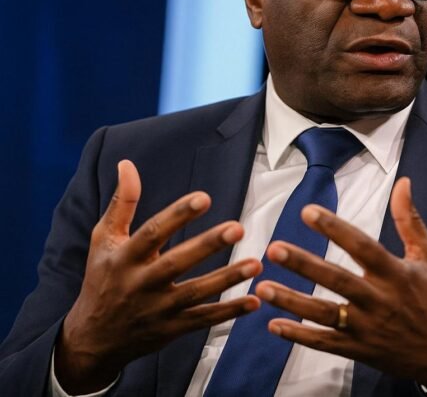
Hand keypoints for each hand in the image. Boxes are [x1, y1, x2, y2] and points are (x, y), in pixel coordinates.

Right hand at [55, 160, 262, 393]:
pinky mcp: (171, 329)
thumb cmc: (102, 279)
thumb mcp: (103, 241)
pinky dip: (229, 312)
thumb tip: (127, 164)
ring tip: (256, 264)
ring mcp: (157, 309)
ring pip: (195, 293)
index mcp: (124, 258)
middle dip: (208, 245)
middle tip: (239, 227)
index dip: (177, 215)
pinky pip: (203, 320)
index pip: (152, 232)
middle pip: (176, 262)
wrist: (93, 339)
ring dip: (227, 279)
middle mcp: (140, 284)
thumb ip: (122, 203)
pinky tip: (255, 301)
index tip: (204, 197)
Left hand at [255, 176, 426, 392]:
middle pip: (337, 280)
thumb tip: (403, 183)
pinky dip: (298, 335)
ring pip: (324, 313)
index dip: (336, 229)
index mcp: (395, 274)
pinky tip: (273, 325)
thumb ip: (410, 219)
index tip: (308, 212)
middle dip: (304, 264)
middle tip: (274, 248)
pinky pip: (323, 343)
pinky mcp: (357, 349)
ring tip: (263, 288)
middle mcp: (378, 300)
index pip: (362, 246)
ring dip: (292, 301)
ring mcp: (366, 327)